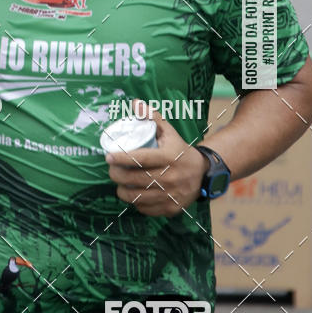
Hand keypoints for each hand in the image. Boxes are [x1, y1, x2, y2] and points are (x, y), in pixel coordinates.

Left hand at [106, 100, 208, 216]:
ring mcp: (171, 195)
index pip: (140, 159)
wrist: (203, 174)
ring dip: (122, 191)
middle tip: (111, 170)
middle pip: (135, 179)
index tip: (108, 156)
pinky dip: (136, 203)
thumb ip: (152, 117)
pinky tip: (133, 194)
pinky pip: (145, 209)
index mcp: (169, 157)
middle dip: (117, 175)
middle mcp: (171, 177)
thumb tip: (135, 103)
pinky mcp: (171, 209)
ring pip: (137, 197)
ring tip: (119, 183)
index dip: (121, 158)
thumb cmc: (180, 150)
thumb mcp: (169, 132)